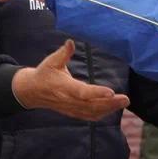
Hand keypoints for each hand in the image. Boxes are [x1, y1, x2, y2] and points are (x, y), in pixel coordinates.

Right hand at [12, 40, 129, 120]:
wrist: (32, 91)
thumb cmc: (44, 73)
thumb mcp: (51, 61)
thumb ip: (63, 53)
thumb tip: (70, 42)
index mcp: (64, 87)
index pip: (82, 92)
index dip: (96, 93)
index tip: (111, 92)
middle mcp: (68, 100)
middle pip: (92, 105)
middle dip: (110, 103)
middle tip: (126, 98)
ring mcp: (71, 108)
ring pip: (92, 112)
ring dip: (109, 108)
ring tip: (124, 102)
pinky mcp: (72, 112)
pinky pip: (89, 116)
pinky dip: (102, 114)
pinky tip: (113, 109)